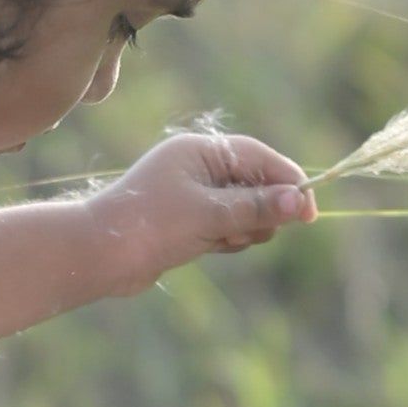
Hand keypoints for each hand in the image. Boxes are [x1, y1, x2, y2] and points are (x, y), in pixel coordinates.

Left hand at [93, 132, 314, 297]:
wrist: (98, 255)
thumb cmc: (151, 226)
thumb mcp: (210, 215)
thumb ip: (256, 207)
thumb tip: (300, 201)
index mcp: (200, 151)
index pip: (259, 158)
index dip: (288, 182)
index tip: (309, 212)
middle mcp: (198, 167)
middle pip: (256, 184)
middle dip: (260, 210)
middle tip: (247, 232)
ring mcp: (193, 194)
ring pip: (243, 210)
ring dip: (243, 228)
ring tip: (219, 240)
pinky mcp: (188, 221)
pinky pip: (226, 226)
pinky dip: (228, 237)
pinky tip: (212, 247)